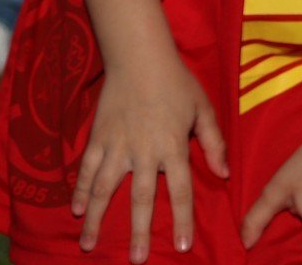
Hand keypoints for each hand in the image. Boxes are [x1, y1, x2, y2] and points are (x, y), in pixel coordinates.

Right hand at [74, 53, 228, 261]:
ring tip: (89, 246)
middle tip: (136, 260)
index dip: (182, 220)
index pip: (180, 191)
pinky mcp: (97, 138)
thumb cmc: (176, 83)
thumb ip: (214, 142)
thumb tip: (225, 173)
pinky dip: (80, 191)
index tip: (181, 246)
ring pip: (105, 190)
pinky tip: (76, 210)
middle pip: (141, 198)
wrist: (140, 57)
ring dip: (97, 219)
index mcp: (173, 146)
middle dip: (139, 231)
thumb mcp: (203, 109)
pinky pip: (87, 170)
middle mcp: (144, 151)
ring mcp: (117, 146)